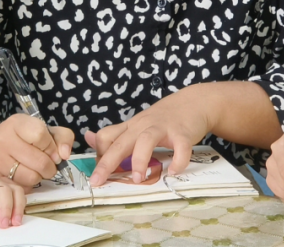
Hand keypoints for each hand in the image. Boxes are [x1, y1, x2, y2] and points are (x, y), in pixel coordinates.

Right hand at [0, 114, 73, 188]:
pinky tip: (25, 175)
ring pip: (31, 177)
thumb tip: (64, 155)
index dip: (51, 146)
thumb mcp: (45, 129)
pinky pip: (22, 187)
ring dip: (40, 176)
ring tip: (36, 169)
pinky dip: (28, 184)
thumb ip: (62, 137)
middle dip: (50, 166)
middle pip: (39, 161)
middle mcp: (3, 139)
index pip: (40, 135)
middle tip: (48, 165)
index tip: (52, 150)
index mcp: (17, 123)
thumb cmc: (24, 137)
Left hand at [0, 174, 26, 228]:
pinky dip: (21, 207)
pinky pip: (21, 195)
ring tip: (16, 222)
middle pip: (5, 190)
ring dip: (18, 208)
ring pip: (17, 191)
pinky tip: (17, 217)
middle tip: (4, 224)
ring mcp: (5, 183)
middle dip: (6, 208)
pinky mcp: (12, 188)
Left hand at [83, 87, 209, 186]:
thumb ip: (115, 133)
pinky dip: (178, 160)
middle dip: (107, 162)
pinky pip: (180, 147)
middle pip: (121, 142)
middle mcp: (143, 126)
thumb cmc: (164, 117)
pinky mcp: (183, 132)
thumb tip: (88, 137)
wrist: (195, 101)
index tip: (97, 173)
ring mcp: (163, 128)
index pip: (106, 137)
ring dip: (139, 160)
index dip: (99, 155)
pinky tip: (174, 171)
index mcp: (131, 126)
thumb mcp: (136, 123)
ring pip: (146, 141)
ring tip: (138, 179)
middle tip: (98, 180)